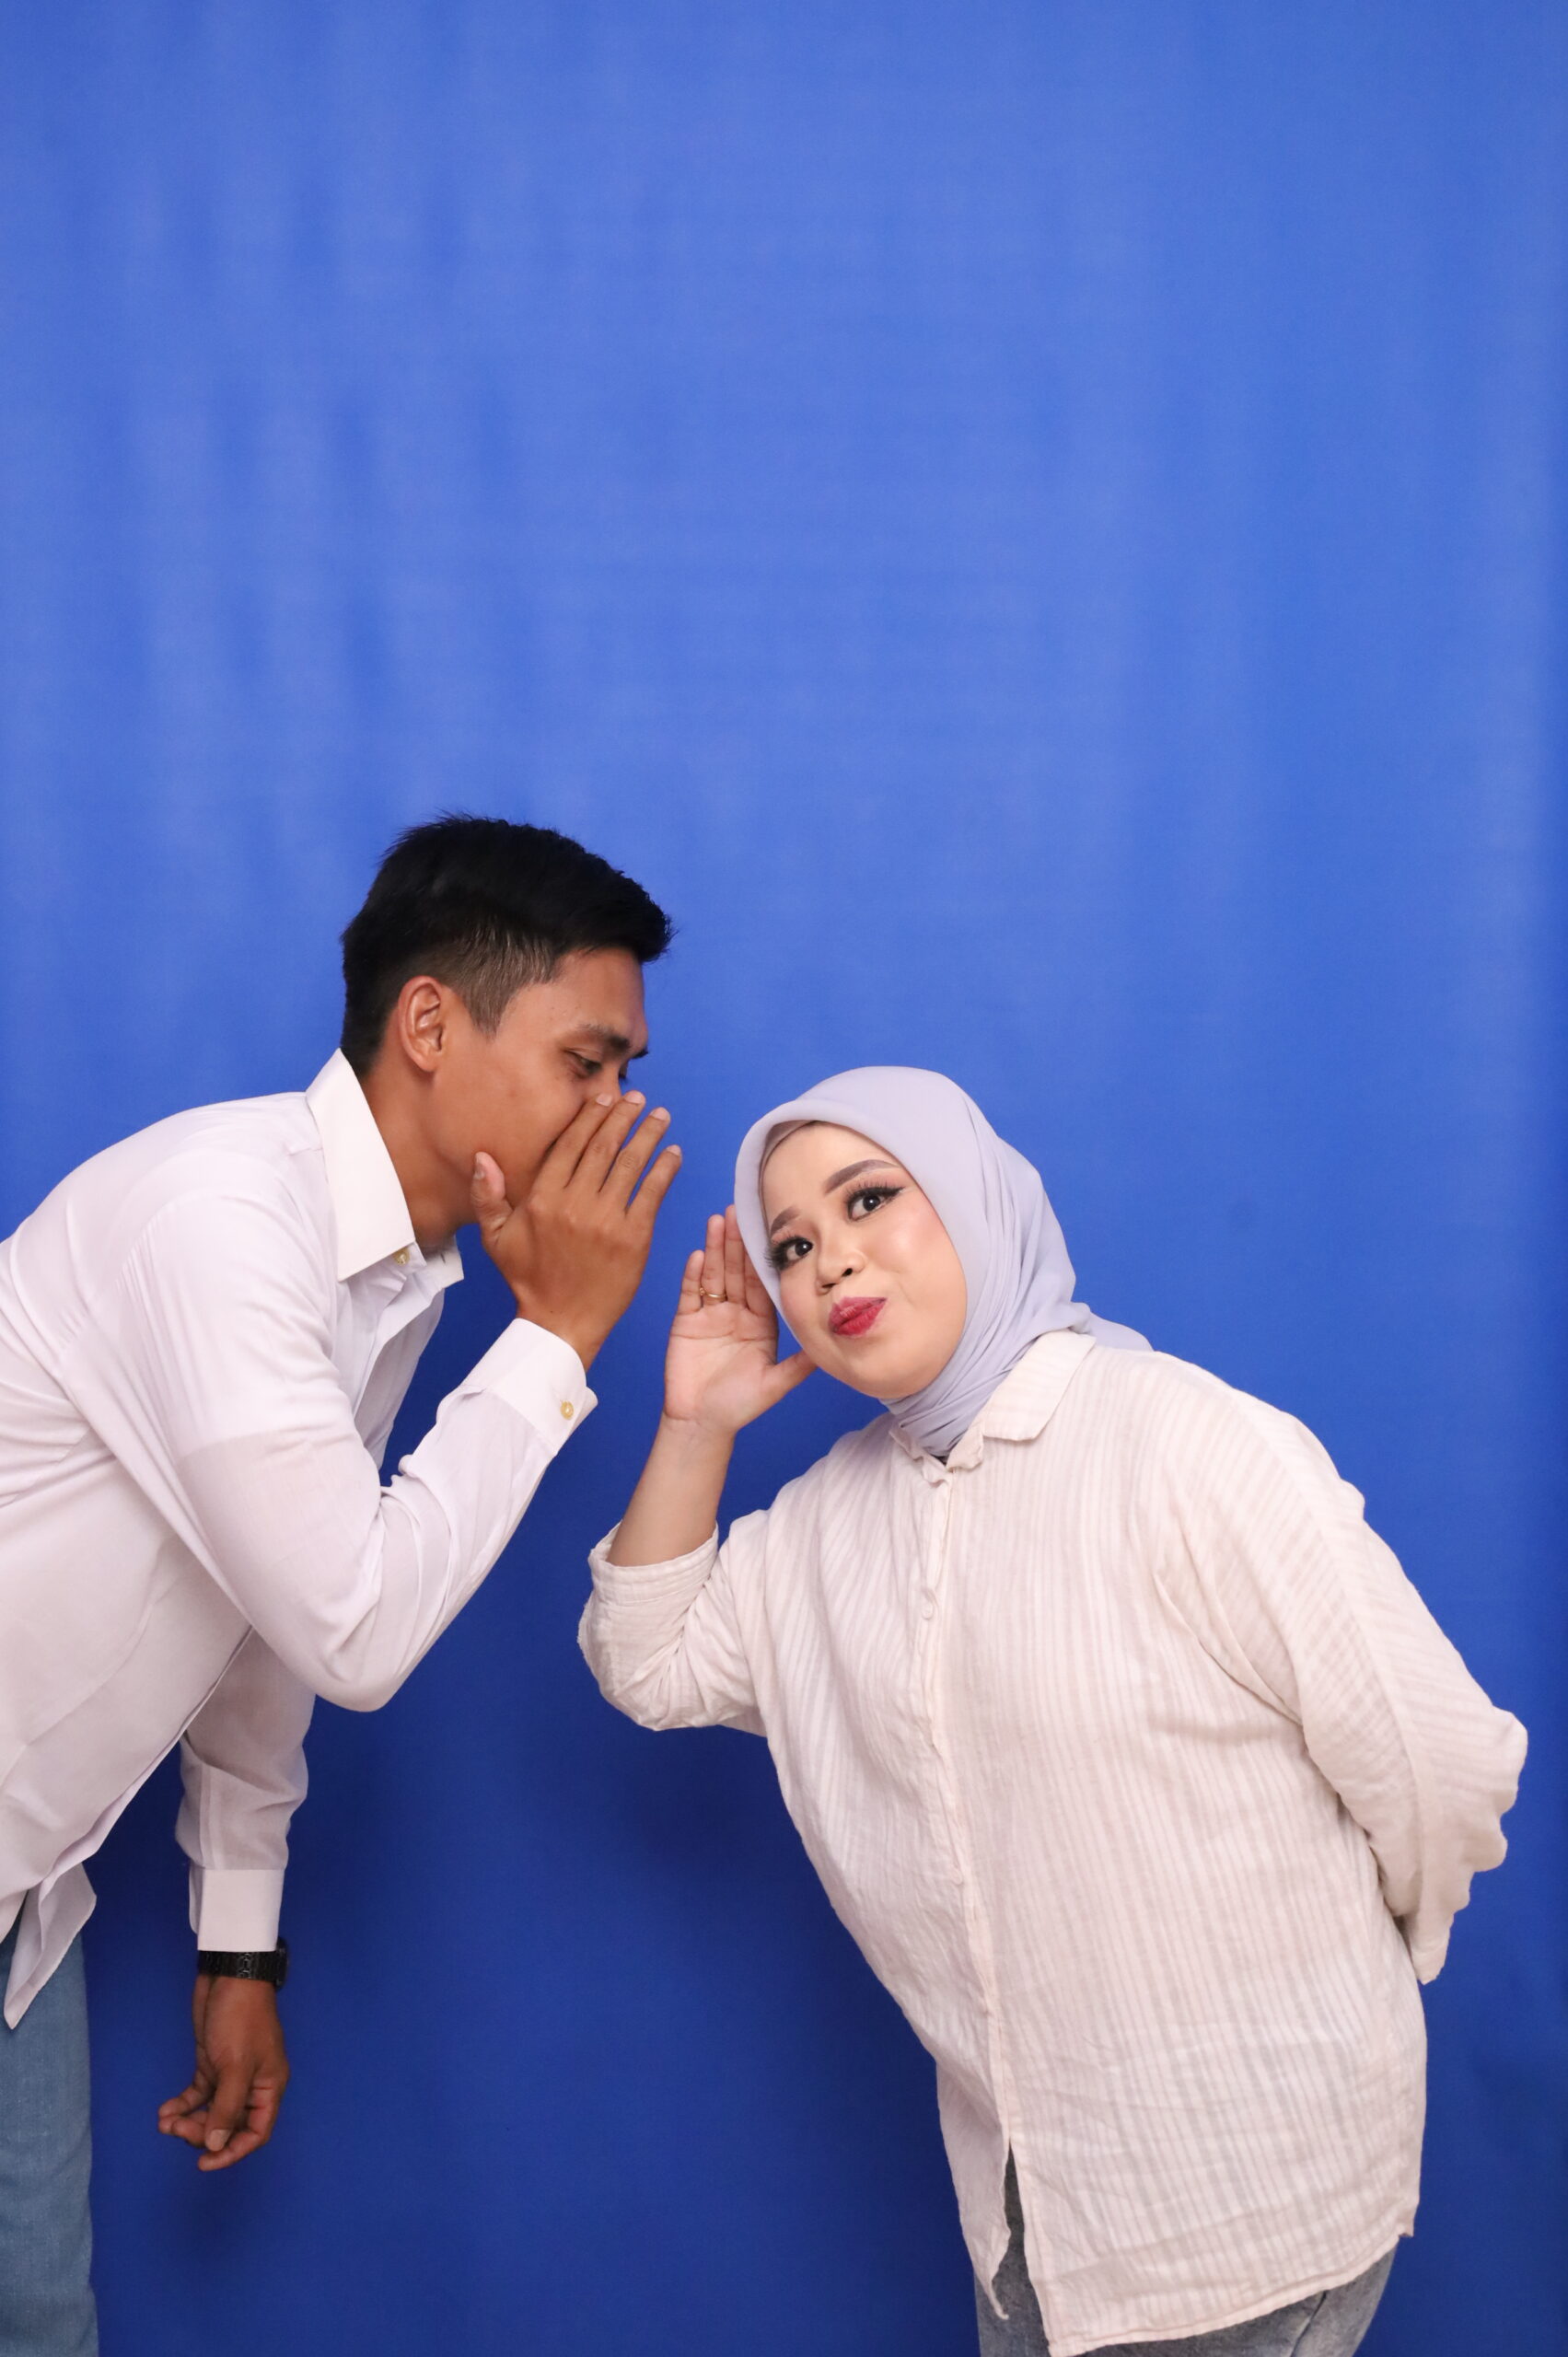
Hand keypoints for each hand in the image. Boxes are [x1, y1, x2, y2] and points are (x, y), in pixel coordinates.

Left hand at [157, 1975, 289, 2171]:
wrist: (228, 1976)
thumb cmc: (241, 2019)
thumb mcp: (236, 2066)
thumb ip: (226, 2109)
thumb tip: (215, 2145)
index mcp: (268, 2087)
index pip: (255, 2133)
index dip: (231, 2153)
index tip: (204, 2163)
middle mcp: (251, 2085)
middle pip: (228, 2126)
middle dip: (201, 2132)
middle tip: (178, 2129)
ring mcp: (230, 2075)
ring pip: (210, 2112)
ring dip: (188, 2121)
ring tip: (165, 2122)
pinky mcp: (212, 2064)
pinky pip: (197, 2095)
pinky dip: (182, 2105)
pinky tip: (165, 2111)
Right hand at [471, 1091, 681, 1369]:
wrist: (561, 1323)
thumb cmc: (529, 1280)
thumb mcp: (496, 1238)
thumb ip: (488, 1196)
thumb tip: (482, 1157)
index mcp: (542, 1199)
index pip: (569, 1145)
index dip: (590, 1117)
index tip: (605, 1098)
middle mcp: (574, 1203)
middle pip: (603, 1147)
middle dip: (623, 1117)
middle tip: (637, 1099)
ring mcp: (606, 1220)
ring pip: (630, 1164)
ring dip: (648, 1135)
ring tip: (661, 1116)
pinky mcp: (633, 1238)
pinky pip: (652, 1193)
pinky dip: (665, 1169)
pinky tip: (674, 1153)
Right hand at [664, 1207, 812, 1435]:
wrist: (701, 1424)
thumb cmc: (739, 1406)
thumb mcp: (776, 1383)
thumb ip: (800, 1363)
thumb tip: (832, 1342)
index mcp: (759, 1322)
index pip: (761, 1283)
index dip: (761, 1257)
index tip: (766, 1230)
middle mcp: (736, 1313)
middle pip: (736, 1271)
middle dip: (736, 1242)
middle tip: (738, 1211)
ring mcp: (709, 1315)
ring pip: (713, 1275)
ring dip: (714, 1249)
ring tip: (716, 1222)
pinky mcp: (685, 1322)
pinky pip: (689, 1294)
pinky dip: (692, 1275)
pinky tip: (696, 1256)